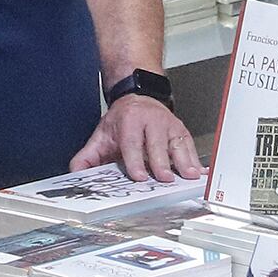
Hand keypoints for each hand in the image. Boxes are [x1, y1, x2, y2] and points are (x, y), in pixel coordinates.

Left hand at [71, 93, 201, 183]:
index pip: (132, 143)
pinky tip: (200, 173)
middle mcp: (152, 121)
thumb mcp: (101, 135)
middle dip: (161, 162)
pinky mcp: (182, 132)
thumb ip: (88, 156)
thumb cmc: (122, 121)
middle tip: (164, 178)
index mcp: (130, 121)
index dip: (135, 160)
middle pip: (157, 144)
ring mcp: (169, 126)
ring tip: (188, 176)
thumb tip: (77, 174)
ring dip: (184, 160)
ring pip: (177, 143)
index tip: (139, 176)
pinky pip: (190, 146)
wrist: (138, 98)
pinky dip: (195, 160)